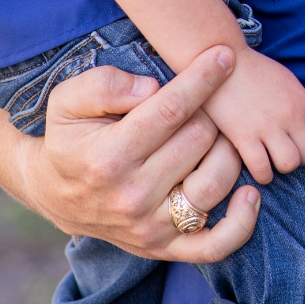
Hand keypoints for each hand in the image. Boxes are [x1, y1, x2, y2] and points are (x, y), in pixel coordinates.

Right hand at [27, 45, 257, 260]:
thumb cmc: (70, 137)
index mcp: (109, 157)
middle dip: (208, 110)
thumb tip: (149, 89)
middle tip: (204, 101)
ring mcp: (150, 227)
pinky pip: (215, 245)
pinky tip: (250, 193)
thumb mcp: (67, 99)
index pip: (171, 110)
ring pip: (216, 181)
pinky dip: (241, 223)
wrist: (54, 193)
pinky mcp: (165, 248)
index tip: (224, 55)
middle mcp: (132, 197)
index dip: (203, 78)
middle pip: (200, 138)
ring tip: (219, 133)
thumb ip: (104, 84)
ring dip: (227, 150)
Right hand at [203, 47, 304, 184]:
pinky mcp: (244, 135)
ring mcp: (268, 125)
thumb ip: (299, 103)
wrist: (222, 59)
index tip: (304, 149)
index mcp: (302, 100)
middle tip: (284, 155)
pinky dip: (262, 174)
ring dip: (281, 167)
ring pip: (289, 163)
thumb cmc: (253, 71)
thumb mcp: (286, 81)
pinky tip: (256, 166)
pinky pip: (262, 169)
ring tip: (271, 161)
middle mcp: (290, 114)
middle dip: (299, 159)